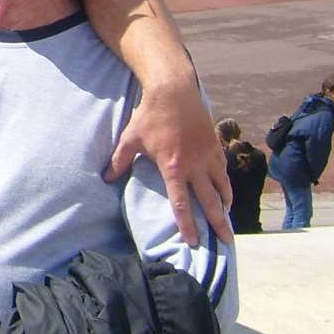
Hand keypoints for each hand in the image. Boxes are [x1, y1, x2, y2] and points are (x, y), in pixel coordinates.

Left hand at [106, 81, 231, 244]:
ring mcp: (207, 155)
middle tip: (226, 242)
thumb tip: (106, 178)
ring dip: (225, 205)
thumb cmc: (149, 116)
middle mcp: (194, 165)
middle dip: (218, 224)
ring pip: (222, 187)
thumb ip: (119, 161)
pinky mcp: (215, 146)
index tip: (193, 242)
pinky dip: (226, 185)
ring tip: (227, 220)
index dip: (187, 225)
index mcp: (172, 167)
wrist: (174, 91)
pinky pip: (223, 171)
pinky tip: (225, 193)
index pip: (181, 203)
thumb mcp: (130, 139)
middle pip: (209, 201)